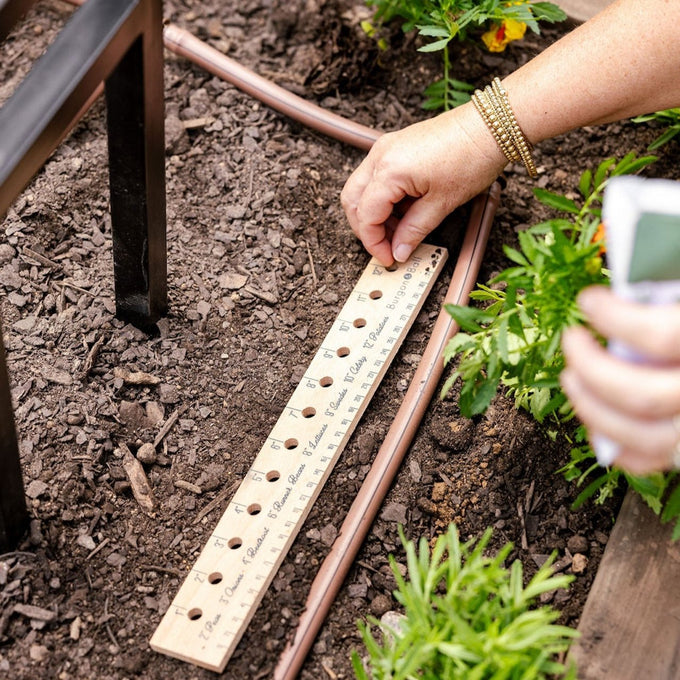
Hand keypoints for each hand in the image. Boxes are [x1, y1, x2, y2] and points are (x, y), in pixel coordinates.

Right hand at [340, 103, 505, 265]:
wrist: (490, 126)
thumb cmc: (472, 157)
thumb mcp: (443, 203)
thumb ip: (414, 230)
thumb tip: (399, 251)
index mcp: (390, 170)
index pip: (366, 215)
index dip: (373, 242)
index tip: (388, 258)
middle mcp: (380, 156)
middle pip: (353, 201)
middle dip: (365, 229)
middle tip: (386, 247)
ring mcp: (385, 147)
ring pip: (360, 188)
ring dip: (372, 214)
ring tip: (398, 231)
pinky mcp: (395, 145)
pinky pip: (375, 176)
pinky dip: (381, 197)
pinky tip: (403, 210)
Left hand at [561, 286, 679, 473]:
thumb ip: (670, 289)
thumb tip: (628, 286)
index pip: (661, 336)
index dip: (615, 317)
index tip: (590, 301)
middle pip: (641, 396)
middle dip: (591, 368)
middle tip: (574, 339)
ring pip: (642, 436)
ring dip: (592, 408)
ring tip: (572, 377)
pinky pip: (650, 459)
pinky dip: (614, 443)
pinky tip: (596, 415)